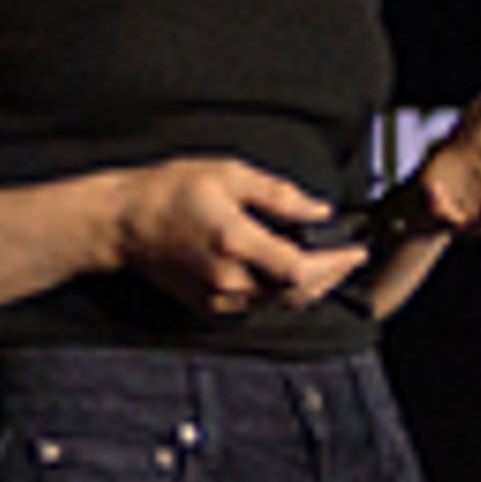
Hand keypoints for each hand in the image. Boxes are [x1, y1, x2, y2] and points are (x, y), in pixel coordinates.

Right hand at [113, 158, 366, 316]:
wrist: (123, 223)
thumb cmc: (170, 192)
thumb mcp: (229, 175)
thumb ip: (279, 195)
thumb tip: (318, 211)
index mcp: (235, 242)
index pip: (302, 268)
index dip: (336, 264)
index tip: (356, 251)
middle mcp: (229, 279)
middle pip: (297, 293)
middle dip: (331, 277)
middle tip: (348, 258)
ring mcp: (218, 298)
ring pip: (280, 304)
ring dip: (309, 287)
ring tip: (326, 263)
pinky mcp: (209, 306)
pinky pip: (258, 305)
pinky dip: (281, 292)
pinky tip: (289, 272)